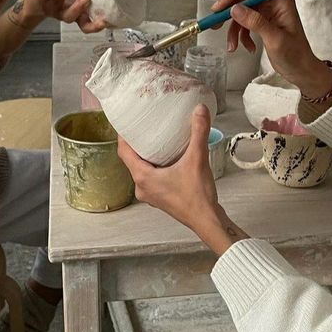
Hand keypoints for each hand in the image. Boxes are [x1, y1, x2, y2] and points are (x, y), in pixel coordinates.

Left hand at [21, 0, 107, 32]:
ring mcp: (52, 6)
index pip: (86, 27)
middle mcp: (64, 13)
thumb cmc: (62, 1)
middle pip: (70, 17)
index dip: (95, 26)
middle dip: (78, 8)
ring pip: (58, 0)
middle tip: (86, 0)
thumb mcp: (78, 3)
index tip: (104, 22)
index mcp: (76, 17)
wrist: (36, 3)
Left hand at [117, 105, 219, 231]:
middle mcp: (142, 187)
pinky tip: (168, 157)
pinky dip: (156, 165)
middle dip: (137, 143)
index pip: (123, 152)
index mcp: (143, 178)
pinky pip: (151, 177)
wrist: (207, 221)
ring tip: (156, 139)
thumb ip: (198, 133)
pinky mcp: (160, 197)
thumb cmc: (198, 198)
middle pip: (131, 160)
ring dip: (147, 155)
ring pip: (142, 169)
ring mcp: (151, 194)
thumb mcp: (198, 160)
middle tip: (144, 127)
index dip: (123, 135)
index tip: (127, 122)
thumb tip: (199, 111)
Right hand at [210, 0, 331, 97]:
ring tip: (232, 46)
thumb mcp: (275, 39)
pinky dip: (241, 36)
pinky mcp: (263, 21)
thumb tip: (235, 9)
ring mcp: (267, 11)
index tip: (217, 10)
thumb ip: (256, 22)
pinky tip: (247, 47)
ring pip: (241, 13)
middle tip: (214, 25)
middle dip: (228, 14)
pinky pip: (244, 23)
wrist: (301, 70)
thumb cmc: (295, 55)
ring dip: (234, 30)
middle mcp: (273, 1)